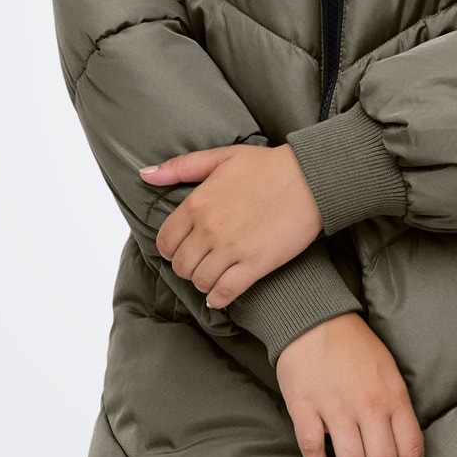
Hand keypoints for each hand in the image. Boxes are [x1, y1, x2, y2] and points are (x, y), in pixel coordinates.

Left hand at [138, 143, 322, 308]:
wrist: (310, 178)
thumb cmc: (268, 166)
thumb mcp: (221, 157)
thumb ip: (180, 167)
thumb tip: (146, 174)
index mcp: (197, 204)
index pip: (166, 241)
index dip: (171, 249)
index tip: (183, 249)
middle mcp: (209, 229)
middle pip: (181, 265)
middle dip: (187, 267)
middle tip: (200, 263)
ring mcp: (231, 249)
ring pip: (200, 281)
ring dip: (204, 282)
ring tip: (213, 276)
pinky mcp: (254, 264)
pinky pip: (225, 292)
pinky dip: (218, 298)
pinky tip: (220, 296)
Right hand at [277, 313, 425, 456]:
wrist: (314, 318)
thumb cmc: (354, 345)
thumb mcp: (389, 372)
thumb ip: (395, 407)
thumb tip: (398, 447)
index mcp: (394, 397)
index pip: (411, 451)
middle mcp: (369, 407)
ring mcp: (336, 408)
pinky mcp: (306, 408)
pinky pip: (315, 450)